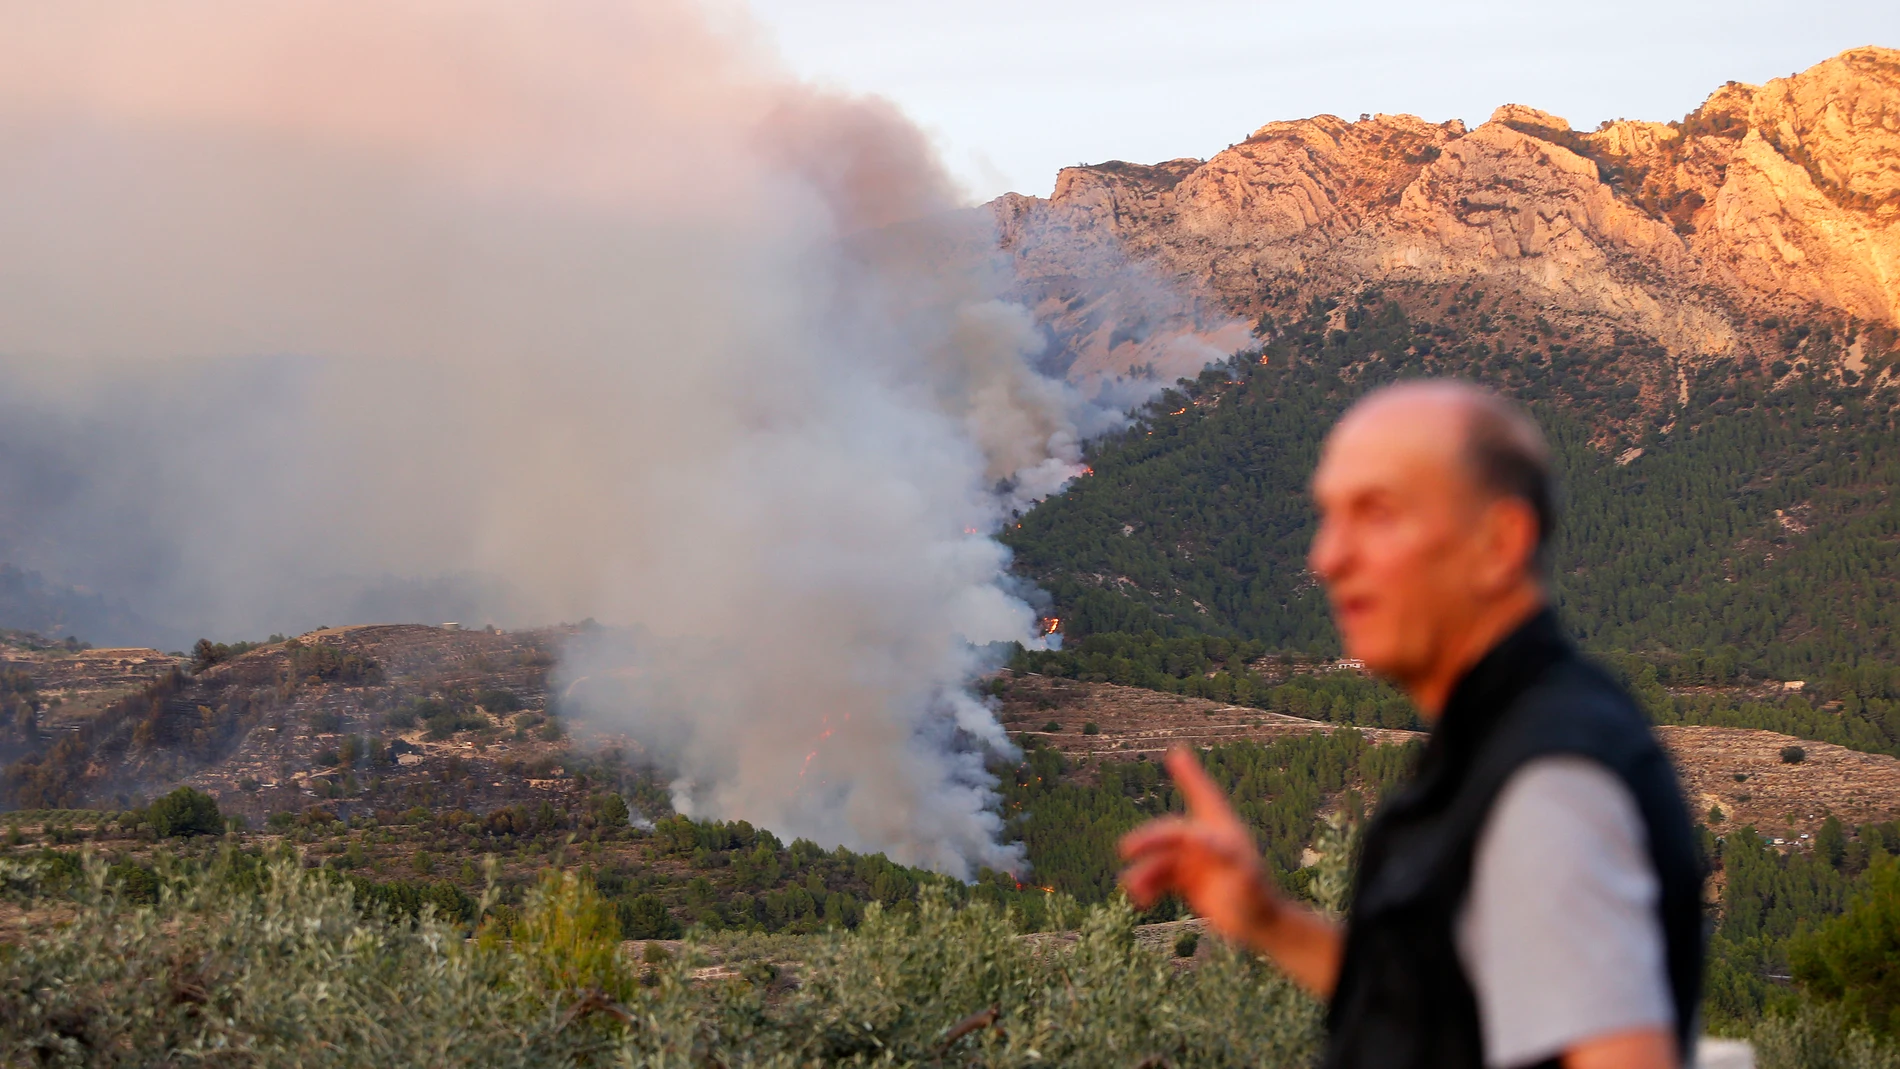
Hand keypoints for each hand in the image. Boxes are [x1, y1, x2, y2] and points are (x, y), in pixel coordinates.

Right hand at [1118, 746, 1278, 938]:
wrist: (1261, 926)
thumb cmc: (1258, 898)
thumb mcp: (1245, 877)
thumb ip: (1224, 855)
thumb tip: (1195, 837)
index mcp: (1223, 831)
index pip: (1204, 796)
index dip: (1190, 775)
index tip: (1176, 753)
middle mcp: (1206, 842)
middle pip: (1171, 834)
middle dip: (1150, 839)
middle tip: (1127, 848)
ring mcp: (1195, 861)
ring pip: (1161, 860)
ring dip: (1145, 872)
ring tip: (1134, 889)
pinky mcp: (1188, 881)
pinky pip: (1160, 879)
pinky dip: (1148, 886)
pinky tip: (1142, 900)